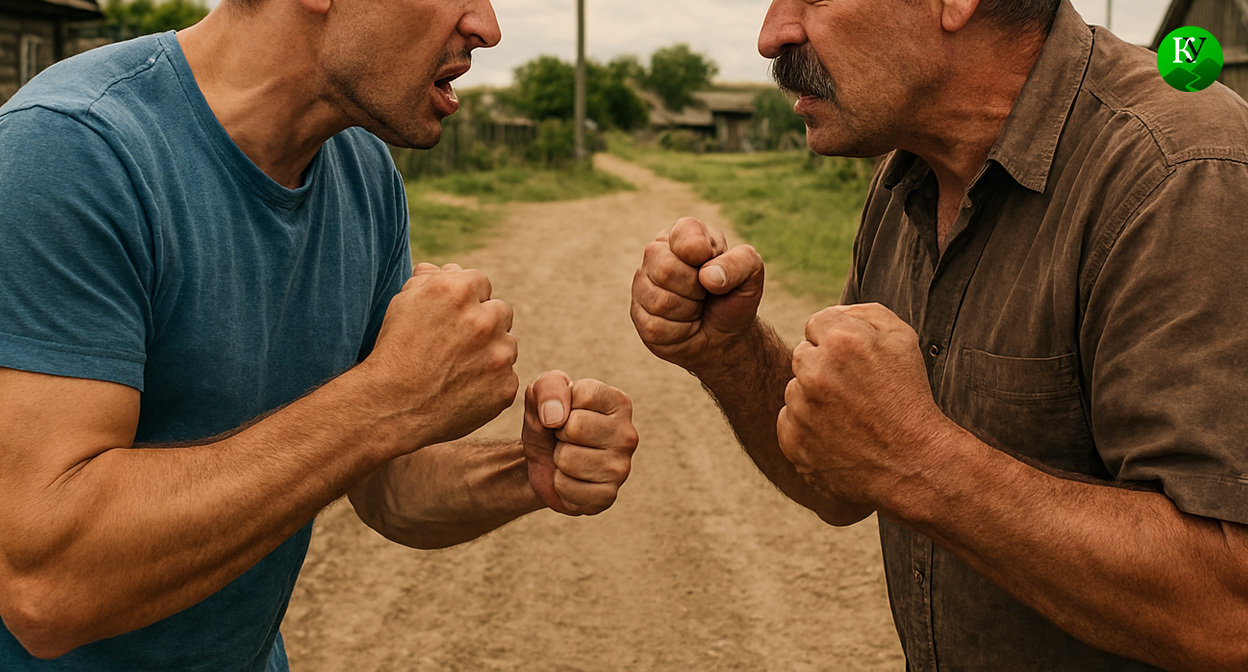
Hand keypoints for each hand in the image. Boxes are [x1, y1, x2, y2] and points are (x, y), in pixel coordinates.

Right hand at [364, 263, 518, 450]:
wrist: (391, 406)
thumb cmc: (393, 351)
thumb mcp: (402, 303)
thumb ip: (429, 279)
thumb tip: (449, 270)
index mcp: (460, 291)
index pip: (481, 284)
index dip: (466, 302)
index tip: (451, 320)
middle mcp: (485, 319)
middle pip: (500, 312)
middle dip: (484, 324)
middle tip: (457, 345)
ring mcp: (499, 355)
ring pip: (507, 346)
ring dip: (491, 353)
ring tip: (457, 369)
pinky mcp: (505, 387)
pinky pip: (507, 378)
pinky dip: (491, 383)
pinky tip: (463, 389)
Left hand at [521, 371, 638, 515]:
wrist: (543, 463)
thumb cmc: (549, 424)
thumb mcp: (543, 396)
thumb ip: (547, 389)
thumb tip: (553, 416)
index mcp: (619, 403)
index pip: (584, 394)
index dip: (561, 403)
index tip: (564, 412)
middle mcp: (627, 435)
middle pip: (575, 427)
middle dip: (558, 433)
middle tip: (564, 438)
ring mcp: (621, 468)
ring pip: (567, 458)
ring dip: (557, 459)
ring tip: (567, 457)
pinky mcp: (607, 496)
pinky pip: (565, 486)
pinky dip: (558, 483)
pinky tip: (570, 478)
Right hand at [630, 217, 764, 373]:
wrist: (725, 336)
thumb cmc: (734, 297)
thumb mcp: (751, 274)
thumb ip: (740, 262)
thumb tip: (707, 276)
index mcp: (684, 234)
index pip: (684, 235)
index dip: (702, 254)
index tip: (712, 264)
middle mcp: (656, 254)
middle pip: (665, 269)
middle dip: (695, 288)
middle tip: (705, 292)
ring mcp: (642, 285)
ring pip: (660, 301)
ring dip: (688, 312)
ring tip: (695, 308)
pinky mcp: (638, 315)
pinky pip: (655, 327)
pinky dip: (679, 332)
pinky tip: (684, 325)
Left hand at [776, 303, 954, 510]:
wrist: (914, 465)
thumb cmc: (910, 399)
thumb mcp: (903, 340)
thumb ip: (865, 313)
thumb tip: (837, 313)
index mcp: (842, 342)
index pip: (816, 323)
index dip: (837, 341)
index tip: (855, 362)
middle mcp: (815, 372)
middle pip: (802, 355)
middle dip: (823, 367)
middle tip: (854, 391)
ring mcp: (801, 409)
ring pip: (794, 390)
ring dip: (814, 398)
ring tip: (850, 416)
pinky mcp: (792, 441)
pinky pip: (789, 422)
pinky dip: (807, 428)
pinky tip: (838, 436)